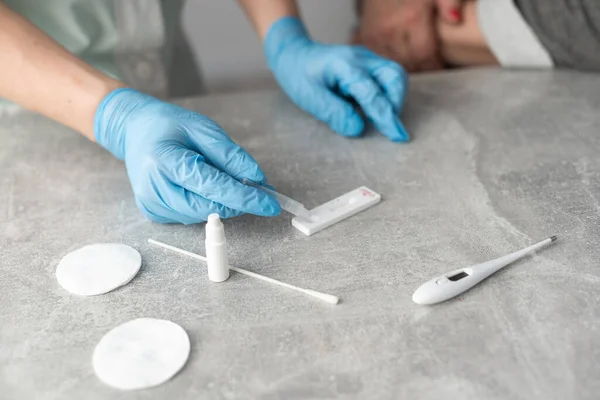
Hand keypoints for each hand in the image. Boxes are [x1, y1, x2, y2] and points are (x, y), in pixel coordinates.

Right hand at [94, 88, 280, 223]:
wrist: (133, 131)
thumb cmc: (167, 125)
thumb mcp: (202, 127)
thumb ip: (230, 155)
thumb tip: (257, 179)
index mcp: (165, 159)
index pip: (213, 186)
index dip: (245, 197)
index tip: (270, 203)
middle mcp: (155, 186)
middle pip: (209, 207)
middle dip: (237, 201)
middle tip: (256, 189)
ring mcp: (152, 203)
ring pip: (202, 214)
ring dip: (221, 202)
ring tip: (218, 176)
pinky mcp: (154, 212)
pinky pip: (190, 215)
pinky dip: (204, 203)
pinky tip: (198, 185)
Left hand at [264, 17, 408, 141]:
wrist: (294, 55)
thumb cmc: (299, 75)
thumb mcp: (310, 97)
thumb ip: (334, 112)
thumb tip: (357, 129)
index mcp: (344, 65)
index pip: (371, 92)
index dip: (384, 116)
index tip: (396, 136)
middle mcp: (361, 58)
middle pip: (395, 76)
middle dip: (395, 104)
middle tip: (389, 128)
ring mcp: (368, 59)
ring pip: (395, 76)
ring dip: (394, 100)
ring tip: (380, 119)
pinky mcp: (369, 65)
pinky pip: (387, 79)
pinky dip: (387, 96)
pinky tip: (372, 110)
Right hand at [356, 0, 461, 71]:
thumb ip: (449, 2)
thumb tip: (455, 20)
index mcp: (412, 18)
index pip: (424, 54)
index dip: (434, 65)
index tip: (440, 67)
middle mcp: (391, 30)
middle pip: (410, 62)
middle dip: (421, 67)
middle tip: (430, 65)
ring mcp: (376, 35)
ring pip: (395, 63)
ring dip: (407, 65)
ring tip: (416, 60)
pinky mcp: (366, 38)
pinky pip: (382, 58)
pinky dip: (392, 60)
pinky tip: (400, 53)